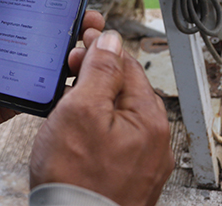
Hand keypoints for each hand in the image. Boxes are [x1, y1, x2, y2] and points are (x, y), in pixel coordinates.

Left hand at [0, 0, 103, 138]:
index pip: (25, 2)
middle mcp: (5, 43)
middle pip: (47, 30)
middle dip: (73, 23)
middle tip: (90, 19)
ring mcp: (14, 70)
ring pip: (53, 58)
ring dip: (75, 50)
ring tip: (90, 44)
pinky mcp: (17, 96)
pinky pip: (46, 89)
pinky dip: (65, 83)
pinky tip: (79, 73)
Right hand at [30, 30, 174, 205]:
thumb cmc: (75, 178)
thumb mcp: (80, 109)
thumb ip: (98, 71)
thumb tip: (110, 41)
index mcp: (149, 119)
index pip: (127, 65)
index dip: (99, 50)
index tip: (79, 43)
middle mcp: (154, 142)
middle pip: (124, 91)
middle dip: (96, 77)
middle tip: (67, 73)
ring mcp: (143, 164)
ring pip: (118, 118)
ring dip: (94, 105)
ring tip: (67, 108)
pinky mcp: (128, 180)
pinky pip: (114, 142)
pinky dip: (96, 131)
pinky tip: (76, 138)